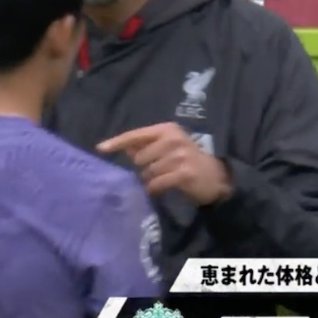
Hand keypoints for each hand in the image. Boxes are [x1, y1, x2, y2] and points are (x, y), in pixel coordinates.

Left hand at [97, 122, 231, 204]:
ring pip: (147, 172)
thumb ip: (146, 146)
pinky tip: (162, 188)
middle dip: (143, 168)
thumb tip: (124, 148)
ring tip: (163, 179)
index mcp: (167, 129)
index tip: (101, 148)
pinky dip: (155, 188)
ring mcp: (180, 155)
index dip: (117, 142)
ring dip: (150, 179)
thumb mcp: (169, 147)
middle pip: (139, 158)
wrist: (217, 177)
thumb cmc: (187, 161)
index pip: (136, 135)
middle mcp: (173, 139)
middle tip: (158, 171)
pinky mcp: (184, 173)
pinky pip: (156, 183)